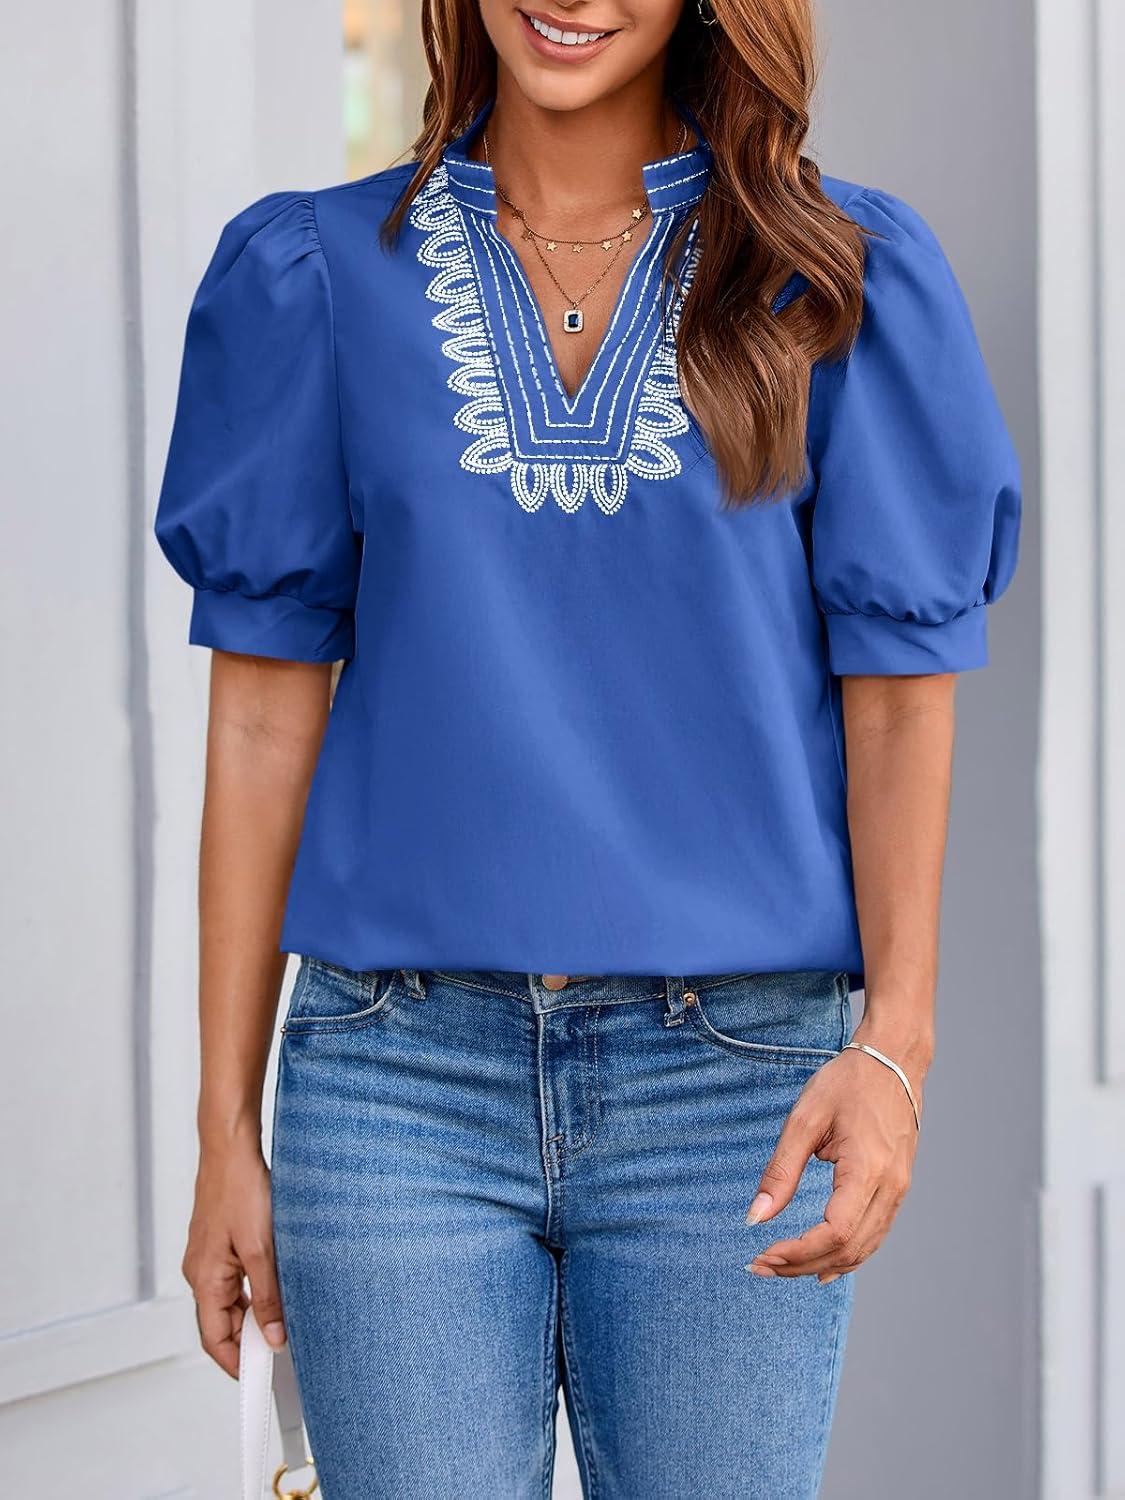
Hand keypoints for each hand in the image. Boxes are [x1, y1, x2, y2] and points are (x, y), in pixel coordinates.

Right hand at [181, 1135, 285, 1376]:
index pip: (215, 1339)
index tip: (260, 1376)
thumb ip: (267, 1296)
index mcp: (204, 1280)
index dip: (236, 1363)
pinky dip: (255, 1290)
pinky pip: (235, 1280)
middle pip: (223, 1323)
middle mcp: (201, 1273)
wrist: (231, 1148)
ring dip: (255, 1313)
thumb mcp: (261, 1249)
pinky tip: (277, 1286)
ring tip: (285, 1318)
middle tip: (282, 1348)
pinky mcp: (221, 1244)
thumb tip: (274, 1336)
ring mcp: (209, 1258)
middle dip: (250, 1338)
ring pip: (231, 1301)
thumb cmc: (239, 1190)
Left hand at [744, 1026, 927, 1282]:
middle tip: (760, 1265)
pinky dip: (846, 1255)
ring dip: (822, 1264)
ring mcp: (899, 1190)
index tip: (762, 1254)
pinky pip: (873, 1235)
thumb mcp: (805, 1119)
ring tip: (781, 1266)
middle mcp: (890, 1188)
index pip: (834, 1232)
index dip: (797, 1252)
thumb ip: (781, 1171)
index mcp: (867, 1170)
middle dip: (802, 1265)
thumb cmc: (846, 1083)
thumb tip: (755, 1218)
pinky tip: (822, 1265)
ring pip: (863, 1249)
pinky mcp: (898, 1188)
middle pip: (848, 1249)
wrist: (893, 1061)